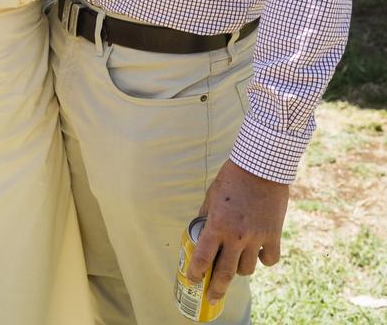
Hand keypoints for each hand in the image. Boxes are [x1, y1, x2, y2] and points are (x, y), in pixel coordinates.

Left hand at [187, 159, 288, 303]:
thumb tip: (201, 232)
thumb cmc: (232, 178)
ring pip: (246, 269)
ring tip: (236, 261)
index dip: (196, 273)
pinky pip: (269, 260)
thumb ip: (206, 216)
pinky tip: (258, 253)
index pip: (202, 258)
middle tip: (212, 298)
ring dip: (239, 268)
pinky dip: (263, 259)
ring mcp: (256, 238)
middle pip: (224, 274)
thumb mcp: (212, 195)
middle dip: (216, 290)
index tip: (193, 280)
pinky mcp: (273, 235)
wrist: (261, 167)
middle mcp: (235, 236)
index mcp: (217, 225)